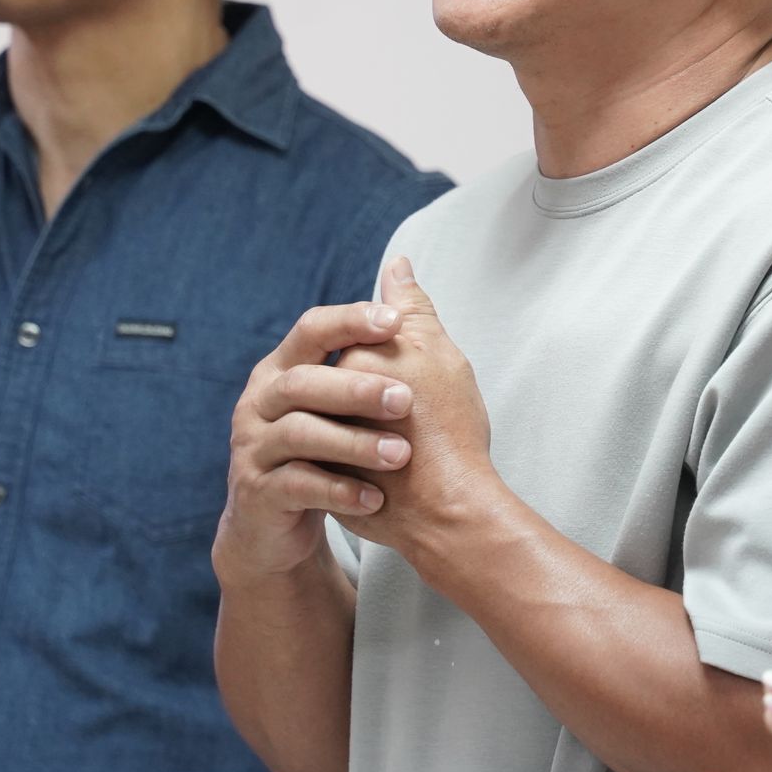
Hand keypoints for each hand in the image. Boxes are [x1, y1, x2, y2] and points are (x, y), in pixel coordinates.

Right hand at [212, 298, 416, 586]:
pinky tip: (376, 498)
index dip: (349, 322)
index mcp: (283, 369)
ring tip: (401, 454)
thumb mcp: (342, 396)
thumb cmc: (322, 450)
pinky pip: (297, 485)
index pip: (310, 330)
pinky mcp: (258, 493)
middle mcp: (260, 402)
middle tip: (406, 401)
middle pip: (302, 382)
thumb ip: (372, 339)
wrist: (273, 528)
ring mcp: (254, 448)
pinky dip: (339, 491)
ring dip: (355, 443)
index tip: (395, 322)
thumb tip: (402, 265)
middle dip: (356, 388)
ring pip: (301, 434)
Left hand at [332, 257, 495, 562]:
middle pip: (344, 381)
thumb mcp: (441, 356)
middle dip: (374, 398)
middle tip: (417, 421)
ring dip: (360, 430)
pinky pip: (330, 460)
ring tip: (403, 448)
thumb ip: (413, 308)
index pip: (361, 342)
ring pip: (334, 419)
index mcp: (353, 360)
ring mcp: (320, 439)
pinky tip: (383, 472)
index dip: (398, 360)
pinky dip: (353, 463)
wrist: (448, 508)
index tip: (421, 389)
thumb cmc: (451, 429)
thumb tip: (395, 263)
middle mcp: (326, 397)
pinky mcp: (322, 478)